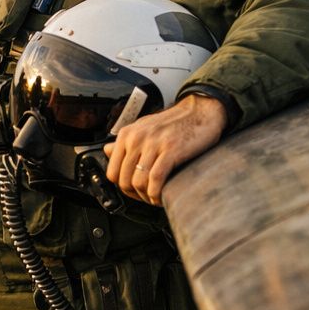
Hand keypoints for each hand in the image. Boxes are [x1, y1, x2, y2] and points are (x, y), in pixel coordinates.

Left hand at [103, 94, 225, 205]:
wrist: (201, 111)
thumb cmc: (173, 122)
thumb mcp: (143, 128)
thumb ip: (125, 141)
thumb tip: (107, 151)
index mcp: (127, 134)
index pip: (112, 172)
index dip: (122, 187)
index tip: (133, 192)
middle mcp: (136, 138)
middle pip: (124, 180)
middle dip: (134, 195)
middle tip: (146, 198)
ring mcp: (153, 144)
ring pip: (138, 182)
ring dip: (146, 197)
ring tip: (155, 198)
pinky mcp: (170, 150)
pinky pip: (155, 179)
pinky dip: (156, 194)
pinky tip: (161, 197)